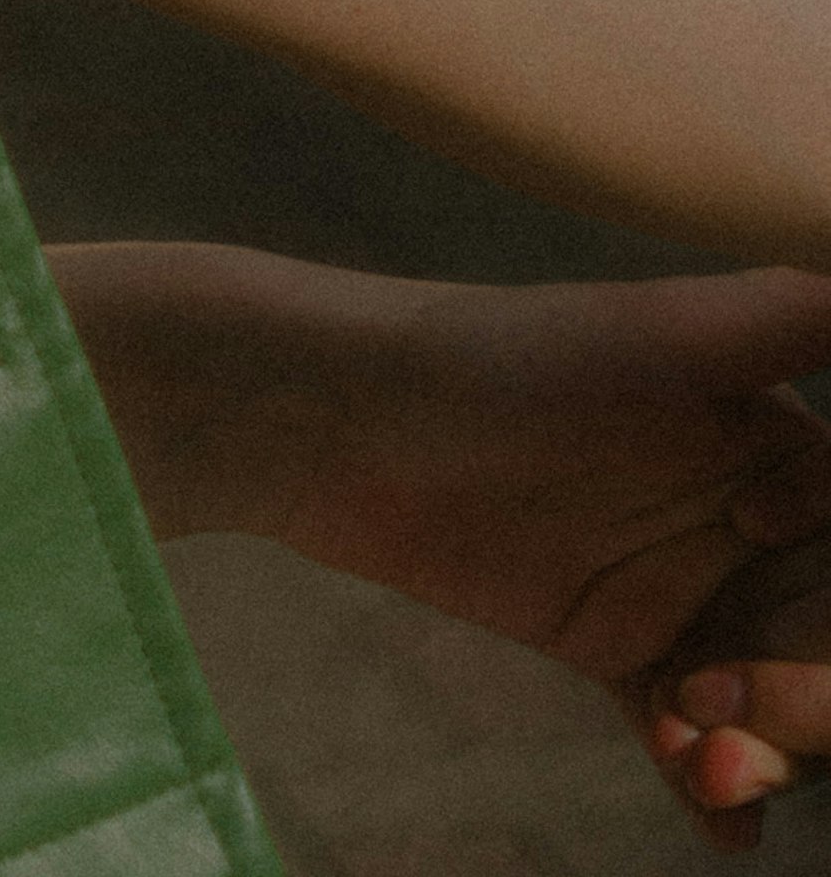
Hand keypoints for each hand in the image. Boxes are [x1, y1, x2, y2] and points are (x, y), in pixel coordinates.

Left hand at [55, 248, 830, 848]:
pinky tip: (719, 827)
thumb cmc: (515, 358)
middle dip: (804, 700)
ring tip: (699, 761)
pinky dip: (712, 789)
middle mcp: (745, 523)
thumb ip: (791, 314)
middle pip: (823, 644)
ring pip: (770, 706)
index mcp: (779, 454)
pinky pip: (690, 737)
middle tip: (720, 710)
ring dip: (764, 752)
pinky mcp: (614, 648)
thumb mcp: (667, 333)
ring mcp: (681, 591)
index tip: (770, 605)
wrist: (355, 422)